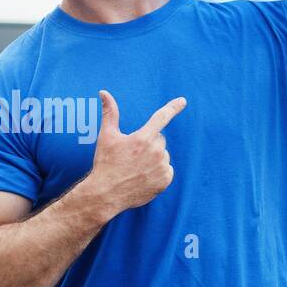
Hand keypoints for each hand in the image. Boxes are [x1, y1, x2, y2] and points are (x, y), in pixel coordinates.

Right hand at [86, 90, 185, 214]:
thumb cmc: (106, 163)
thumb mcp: (106, 136)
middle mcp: (155, 152)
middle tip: (132, 155)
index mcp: (142, 138)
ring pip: (163, 155)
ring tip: (136, 168)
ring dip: (153, 158)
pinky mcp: (165, 181)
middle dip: (149, 143)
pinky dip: (158, 172)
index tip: (182, 101)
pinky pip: (167, 170)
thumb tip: (104, 92)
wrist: (106, 194)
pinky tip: (143, 177)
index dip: (173, 107)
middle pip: (159, 139)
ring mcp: (162, 167)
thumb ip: (110, 112)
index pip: (161, 117)